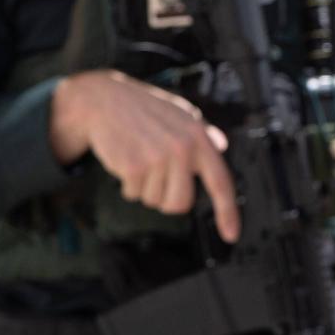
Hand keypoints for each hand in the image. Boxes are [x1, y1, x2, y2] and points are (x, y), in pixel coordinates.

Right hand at [48, 69, 239, 241]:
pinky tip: (126, 162)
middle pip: (181, 203)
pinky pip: (134, 195)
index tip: (231, 235)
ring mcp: (158, 158)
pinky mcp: (133, 166)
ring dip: (145, 189)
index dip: (228, 213)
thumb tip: (222, 146)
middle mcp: (182, 150)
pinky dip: (128, 185)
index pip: (221, 182)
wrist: (104, 100)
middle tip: (157, 179)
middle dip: (167, 199)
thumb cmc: (144, 108)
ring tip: (140, 162)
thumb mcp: (181, 114)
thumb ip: (203, 132)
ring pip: (155, 201)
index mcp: (199, 138)